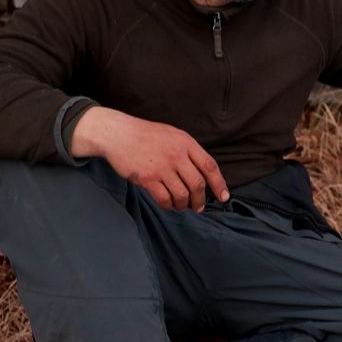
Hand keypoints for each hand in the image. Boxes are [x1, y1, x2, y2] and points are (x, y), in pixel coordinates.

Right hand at [70, 107, 228, 210]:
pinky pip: (164, 199)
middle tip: (199, 207)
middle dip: (201, 200)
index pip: (209, 166)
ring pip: (182, 195)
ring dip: (184, 205)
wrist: (118, 134)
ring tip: (181, 206)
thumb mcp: (172, 134)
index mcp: (185, 143)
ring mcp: (161, 168)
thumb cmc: (145, 135)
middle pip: (198, 185)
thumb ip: (188, 151)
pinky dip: (168, 206)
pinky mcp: (147, 179)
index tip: (224, 197)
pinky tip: (168, 204)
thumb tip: (202, 173)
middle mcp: (176, 155)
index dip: (219, 184)